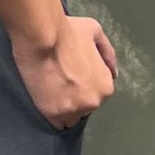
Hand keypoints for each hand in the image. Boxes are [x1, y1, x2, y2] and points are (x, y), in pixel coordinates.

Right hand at [11, 13, 117, 130]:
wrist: (41, 37)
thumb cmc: (68, 32)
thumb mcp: (96, 32)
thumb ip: (108, 54)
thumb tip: (113, 72)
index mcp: (106, 86)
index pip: (97, 93)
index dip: (84, 84)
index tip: (72, 76)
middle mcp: (93, 102)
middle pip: (85, 106)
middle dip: (75, 97)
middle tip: (60, 80)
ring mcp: (73, 110)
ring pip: (70, 117)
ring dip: (64, 107)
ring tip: (51, 90)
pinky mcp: (53, 114)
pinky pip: (56, 122)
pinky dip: (52, 114)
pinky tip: (45, 100)